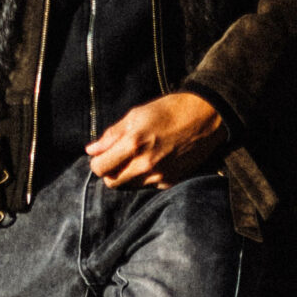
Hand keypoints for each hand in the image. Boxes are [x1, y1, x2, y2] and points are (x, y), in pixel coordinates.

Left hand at [87, 91, 227, 188]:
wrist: (205, 117)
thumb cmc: (169, 110)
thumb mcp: (136, 115)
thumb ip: (111, 135)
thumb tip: (91, 150)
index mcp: (133, 144)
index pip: (100, 168)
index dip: (97, 162)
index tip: (102, 155)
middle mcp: (145, 165)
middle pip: (112, 182)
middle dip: (110, 171)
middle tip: (118, 158)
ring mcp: (159, 176)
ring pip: (130, 186)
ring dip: (128, 175)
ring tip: (138, 158)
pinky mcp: (171, 182)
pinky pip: (148, 186)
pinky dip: (146, 177)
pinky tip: (155, 161)